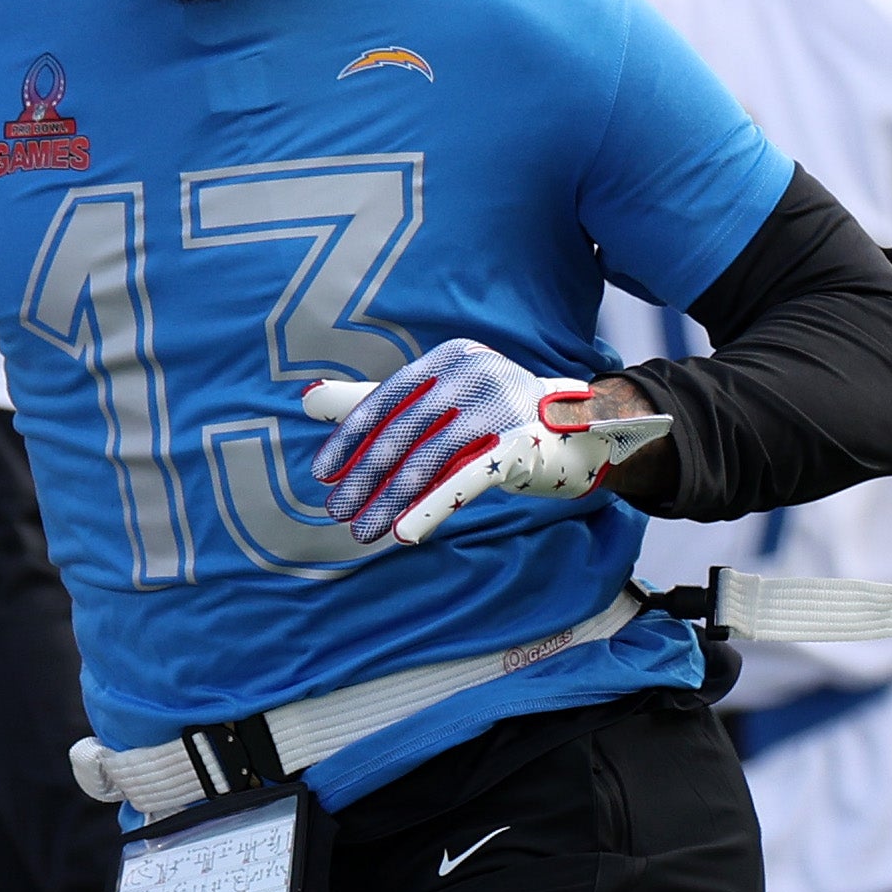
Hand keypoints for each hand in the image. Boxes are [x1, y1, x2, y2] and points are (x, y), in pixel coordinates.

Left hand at [303, 340, 667, 546]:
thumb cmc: (502, 416)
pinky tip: (406, 533)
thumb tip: (308, 401)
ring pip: (430, 459)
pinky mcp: (522, 442)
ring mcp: (501, 405)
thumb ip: (381, 400)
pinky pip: (466, 479)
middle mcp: (475, 373)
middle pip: (404, 431)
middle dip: (366, 477)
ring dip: (391, 500)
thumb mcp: (444, 398)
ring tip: (365, 531)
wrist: (583, 431)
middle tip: (338, 513)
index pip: (387, 398)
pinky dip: (432, 508)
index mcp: (451, 358)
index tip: (323, 476)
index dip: (351, 439)